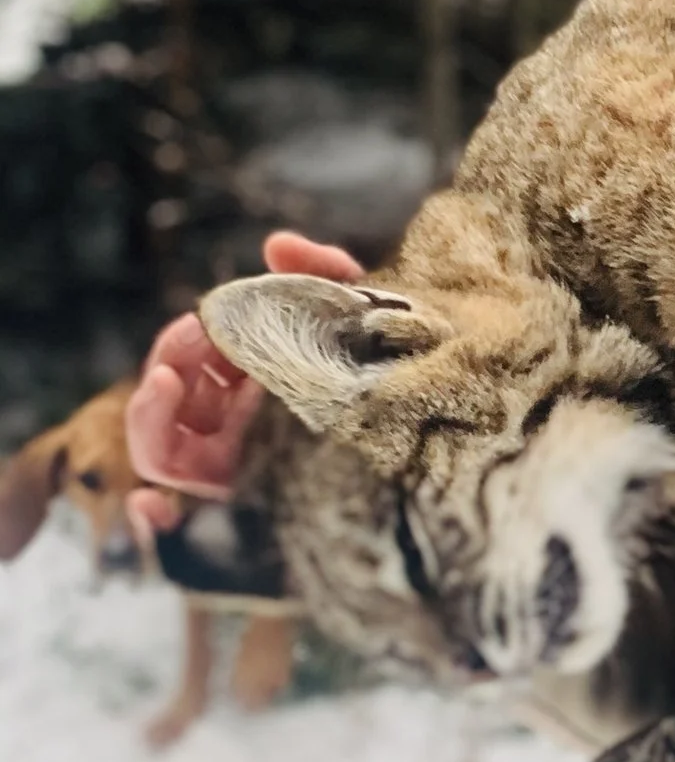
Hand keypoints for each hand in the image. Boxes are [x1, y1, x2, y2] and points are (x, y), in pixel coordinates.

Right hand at [126, 230, 363, 537]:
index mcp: (260, 381)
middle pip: (174, 399)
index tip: (203, 321)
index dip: (185, 341)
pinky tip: (149, 505)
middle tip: (196, 339)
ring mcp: (241, 466)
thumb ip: (325, 273)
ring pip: (164, 450)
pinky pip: (185, 518)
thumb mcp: (364, 318)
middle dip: (170, 361)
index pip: (196, 362)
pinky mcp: (247, 508)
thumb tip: (275, 243)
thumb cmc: (393, 373)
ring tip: (165, 379)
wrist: (439, 434)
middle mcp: (243, 425)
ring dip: (149, 412)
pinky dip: (154, 516)